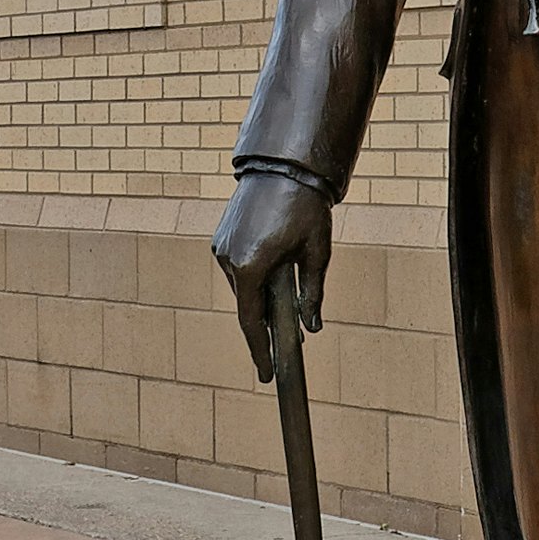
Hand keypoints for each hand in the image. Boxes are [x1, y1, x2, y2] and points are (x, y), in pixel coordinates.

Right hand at [213, 169, 333, 378]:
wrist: (285, 165)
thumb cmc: (305, 208)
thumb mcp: (317, 254)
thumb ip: (312, 294)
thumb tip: (311, 327)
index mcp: (249, 267)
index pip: (250, 322)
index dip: (259, 350)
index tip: (265, 374)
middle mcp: (228, 259)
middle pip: (246, 305)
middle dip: (264, 326)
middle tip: (283, 350)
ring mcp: (221, 246)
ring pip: (242, 287)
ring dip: (259, 300)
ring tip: (283, 314)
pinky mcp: (222, 236)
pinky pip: (238, 268)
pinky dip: (253, 280)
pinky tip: (272, 283)